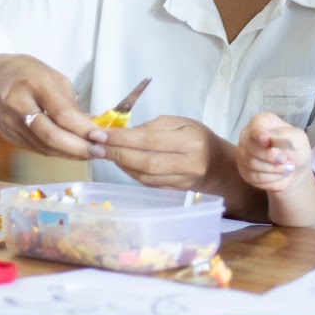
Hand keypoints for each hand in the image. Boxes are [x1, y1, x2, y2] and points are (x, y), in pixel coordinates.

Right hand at [0, 55, 95, 159]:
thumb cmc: (26, 74)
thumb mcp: (52, 77)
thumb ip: (71, 103)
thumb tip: (94, 125)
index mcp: (33, 83)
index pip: (61, 112)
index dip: (82, 128)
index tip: (102, 136)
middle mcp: (17, 104)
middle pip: (50, 135)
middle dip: (78, 148)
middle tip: (100, 151)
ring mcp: (9, 123)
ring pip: (44, 146)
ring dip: (71, 153)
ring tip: (92, 153)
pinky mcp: (9, 136)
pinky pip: (37, 148)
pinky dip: (57, 152)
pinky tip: (73, 151)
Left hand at [88, 115, 232, 191]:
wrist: (220, 167)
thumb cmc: (198, 137)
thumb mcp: (181, 123)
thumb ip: (154, 127)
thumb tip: (124, 133)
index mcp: (190, 141)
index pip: (149, 140)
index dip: (122, 138)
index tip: (99, 134)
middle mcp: (188, 164)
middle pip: (145, 161)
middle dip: (116, 153)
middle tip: (94, 146)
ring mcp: (181, 181)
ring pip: (144, 175)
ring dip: (120, 164)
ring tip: (103, 152)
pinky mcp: (174, 192)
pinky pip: (147, 183)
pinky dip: (130, 173)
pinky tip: (119, 163)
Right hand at [236, 112, 310, 194]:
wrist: (295, 170)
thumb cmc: (296, 149)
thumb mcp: (298, 139)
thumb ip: (284, 135)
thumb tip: (267, 137)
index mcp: (262, 122)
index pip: (255, 125)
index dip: (259, 133)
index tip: (266, 141)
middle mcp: (248, 135)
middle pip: (249, 145)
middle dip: (269, 156)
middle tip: (285, 160)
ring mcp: (243, 153)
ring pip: (249, 162)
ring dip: (272, 168)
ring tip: (285, 168)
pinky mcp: (244, 170)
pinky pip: (252, 176)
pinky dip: (269, 178)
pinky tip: (277, 175)